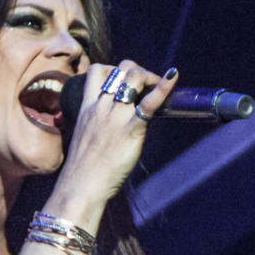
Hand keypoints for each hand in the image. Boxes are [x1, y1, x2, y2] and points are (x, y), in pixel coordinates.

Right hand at [46, 61, 176, 229]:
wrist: (82, 186)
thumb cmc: (84, 169)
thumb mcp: (86, 137)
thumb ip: (98, 125)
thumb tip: (114, 124)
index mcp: (87, 107)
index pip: (97, 71)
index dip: (114, 68)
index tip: (125, 79)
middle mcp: (101, 107)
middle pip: (121, 69)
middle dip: (138, 71)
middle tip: (147, 86)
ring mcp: (116, 117)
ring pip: (133, 77)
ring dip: (149, 76)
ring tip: (157, 86)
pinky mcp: (131, 130)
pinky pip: (149, 103)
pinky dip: (163, 88)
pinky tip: (173, 77)